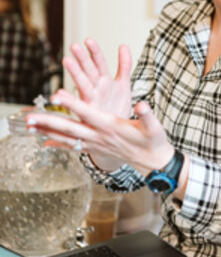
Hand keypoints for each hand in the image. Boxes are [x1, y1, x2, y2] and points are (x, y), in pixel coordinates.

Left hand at [27, 95, 175, 175]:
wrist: (153, 162)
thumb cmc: (154, 141)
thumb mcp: (155, 127)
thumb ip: (147, 115)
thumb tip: (142, 106)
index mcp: (112, 126)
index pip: (88, 113)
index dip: (73, 104)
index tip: (57, 95)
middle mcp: (100, 136)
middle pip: (70, 128)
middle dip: (49, 121)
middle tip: (30, 117)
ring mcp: (95, 144)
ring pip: (67, 138)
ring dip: (47, 132)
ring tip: (29, 127)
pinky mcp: (95, 148)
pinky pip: (72, 147)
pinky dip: (57, 144)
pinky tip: (44, 143)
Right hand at [58, 38, 132, 118]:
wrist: (117, 132)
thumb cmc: (117, 108)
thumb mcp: (123, 85)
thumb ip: (124, 65)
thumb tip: (123, 45)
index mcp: (104, 81)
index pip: (99, 62)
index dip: (94, 52)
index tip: (88, 40)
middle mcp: (95, 88)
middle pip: (88, 70)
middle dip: (82, 58)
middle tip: (75, 46)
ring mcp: (90, 100)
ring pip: (82, 84)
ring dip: (74, 72)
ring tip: (67, 61)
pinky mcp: (87, 113)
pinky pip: (76, 105)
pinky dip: (67, 99)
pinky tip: (59, 93)